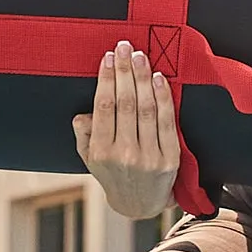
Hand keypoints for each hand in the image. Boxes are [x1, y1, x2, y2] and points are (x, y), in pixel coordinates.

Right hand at [73, 47, 180, 218]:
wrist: (139, 204)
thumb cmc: (113, 174)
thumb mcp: (89, 159)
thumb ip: (84, 135)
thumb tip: (82, 115)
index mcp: (101, 152)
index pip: (104, 107)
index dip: (106, 80)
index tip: (108, 58)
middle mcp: (125, 154)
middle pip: (125, 103)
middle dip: (124, 71)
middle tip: (124, 47)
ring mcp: (149, 157)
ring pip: (146, 109)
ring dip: (143, 78)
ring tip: (140, 57)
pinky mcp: (169, 159)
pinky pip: (166, 122)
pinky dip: (163, 98)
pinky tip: (159, 79)